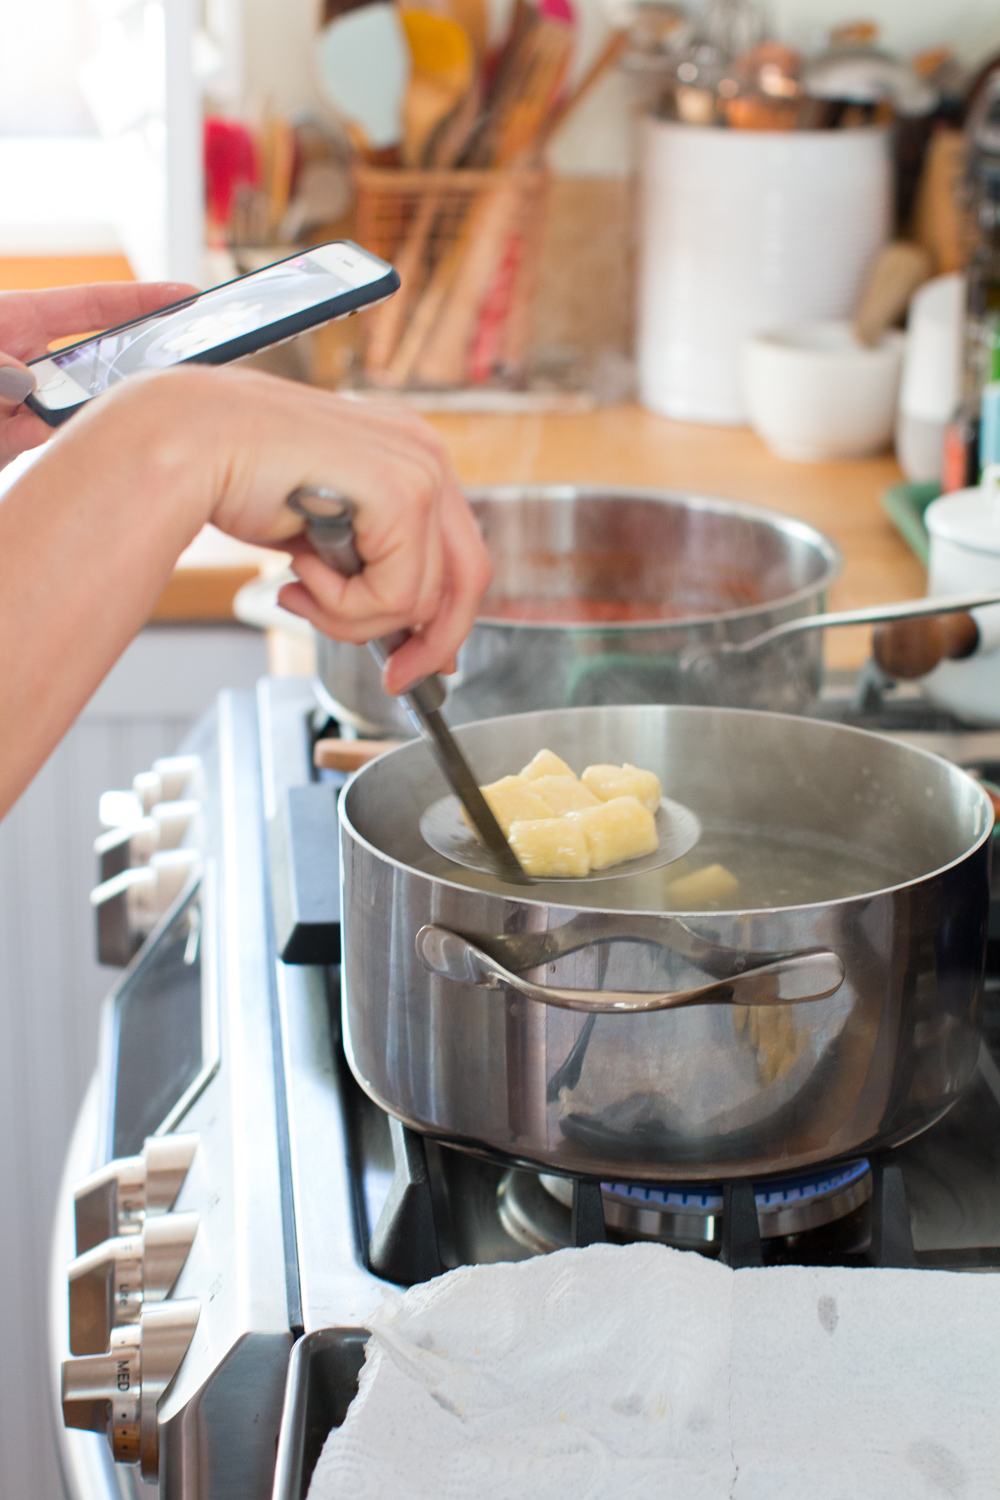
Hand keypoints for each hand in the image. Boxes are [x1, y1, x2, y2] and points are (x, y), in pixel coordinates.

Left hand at [0, 280, 196, 467]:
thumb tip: (24, 379)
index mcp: (19, 319)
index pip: (93, 307)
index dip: (140, 302)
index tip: (185, 300)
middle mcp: (26, 360)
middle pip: (94, 364)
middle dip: (124, 372)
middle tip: (160, 378)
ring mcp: (20, 403)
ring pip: (69, 411)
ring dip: (76, 414)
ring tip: (73, 411)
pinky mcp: (8, 440)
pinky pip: (31, 441)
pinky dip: (30, 439)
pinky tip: (27, 431)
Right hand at [47, 363, 492, 694]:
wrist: (186, 444)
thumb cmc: (237, 481)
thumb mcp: (323, 534)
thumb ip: (371, 568)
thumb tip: (410, 635)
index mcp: (411, 456)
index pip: (460, 556)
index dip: (445, 622)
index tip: (414, 662)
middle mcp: (425, 454)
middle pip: (467, 580)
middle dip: (427, 643)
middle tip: (393, 678)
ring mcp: (418, 467)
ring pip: (421, 598)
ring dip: (353, 617)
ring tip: (301, 589)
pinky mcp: (401, 490)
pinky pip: (396, 593)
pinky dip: (343, 603)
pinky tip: (299, 569)